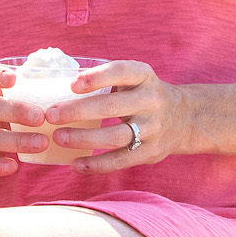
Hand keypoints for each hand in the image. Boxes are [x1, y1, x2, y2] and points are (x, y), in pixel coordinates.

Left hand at [46, 60, 190, 171]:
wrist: (184, 118)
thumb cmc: (142, 94)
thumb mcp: (134, 78)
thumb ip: (106, 79)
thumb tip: (57, 84)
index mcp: (144, 76)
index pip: (121, 71)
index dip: (97, 77)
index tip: (72, 84)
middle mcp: (151, 100)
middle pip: (112, 107)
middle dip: (78, 111)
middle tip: (51, 115)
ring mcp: (153, 128)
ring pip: (115, 136)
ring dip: (84, 138)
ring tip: (59, 138)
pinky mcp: (151, 152)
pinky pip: (121, 160)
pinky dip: (97, 165)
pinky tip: (75, 164)